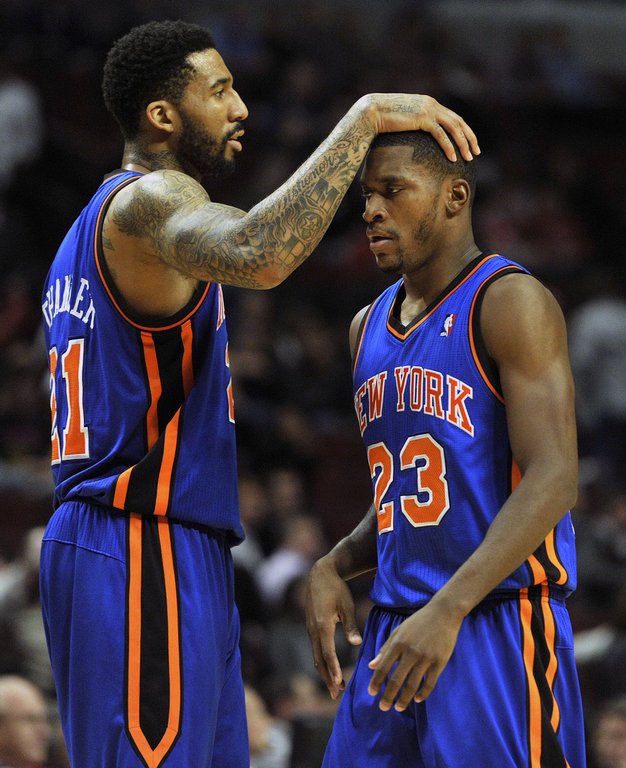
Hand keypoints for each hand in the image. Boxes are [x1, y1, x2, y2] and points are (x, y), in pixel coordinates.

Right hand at [305, 557, 362, 699]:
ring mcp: (310, 629)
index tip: (339, 684)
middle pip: (319, 660)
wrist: (320, 575)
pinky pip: (316, 649)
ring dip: (324, 673)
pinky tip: (329, 669)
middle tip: (336, 695)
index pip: (328, 653)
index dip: (334, 669)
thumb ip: (350, 626)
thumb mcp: (346, 605)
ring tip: (334, 687)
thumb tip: (357, 644)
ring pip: (316, 656)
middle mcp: (313, 630)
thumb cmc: (336, 589)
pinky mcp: (311, 628)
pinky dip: (322, 662)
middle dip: (327, 678)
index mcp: (322, 625)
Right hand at [358, 93, 479, 161]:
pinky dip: (449, 146)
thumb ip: (413, 126)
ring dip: (463, 144)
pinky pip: (441, 134)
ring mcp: (428, 110)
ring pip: (454, 128)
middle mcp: (431, 104)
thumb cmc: (382, 120)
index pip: (452, 117)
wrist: (371, 113)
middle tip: (476, 152)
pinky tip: (453, 157)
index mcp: (429, 104)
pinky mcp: (422, 118)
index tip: (469, 144)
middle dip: (469, 138)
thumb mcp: (402, 122)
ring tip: (469, 158)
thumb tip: (416, 139)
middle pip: (458, 122)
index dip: (463, 131)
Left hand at [367, 599, 462, 710]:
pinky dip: (423, 694)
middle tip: (383, 708)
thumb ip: (385, 648)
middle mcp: (411, 651)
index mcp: (398, 643)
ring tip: (398, 708)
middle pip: (397, 680)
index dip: (376, 682)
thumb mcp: (398, 631)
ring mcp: (426, 657)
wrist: (443, 613)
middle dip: (388, 696)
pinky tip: (417, 699)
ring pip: (413, 685)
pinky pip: (430, 683)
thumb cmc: (418, 622)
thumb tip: (371, 665)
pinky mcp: (440, 662)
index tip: (371, 693)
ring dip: (404, 699)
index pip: (383, 667)